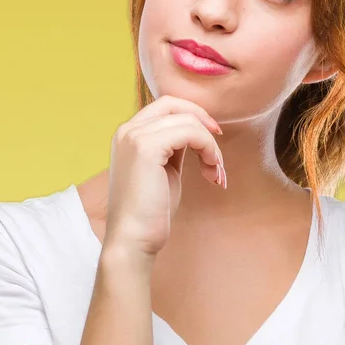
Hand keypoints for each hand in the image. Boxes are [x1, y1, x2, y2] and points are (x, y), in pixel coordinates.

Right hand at [102, 94, 224, 257]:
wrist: (133, 240)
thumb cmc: (151, 211)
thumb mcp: (165, 169)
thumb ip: (174, 146)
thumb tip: (197, 131)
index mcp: (129, 133)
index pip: (166, 105)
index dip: (193, 114)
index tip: (213, 135)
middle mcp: (128, 130)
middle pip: (174, 104)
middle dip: (203, 120)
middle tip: (217, 148)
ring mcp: (134, 136)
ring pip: (188, 120)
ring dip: (210, 144)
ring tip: (215, 170)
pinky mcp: (146, 147)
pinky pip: (190, 133)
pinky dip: (207, 148)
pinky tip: (210, 170)